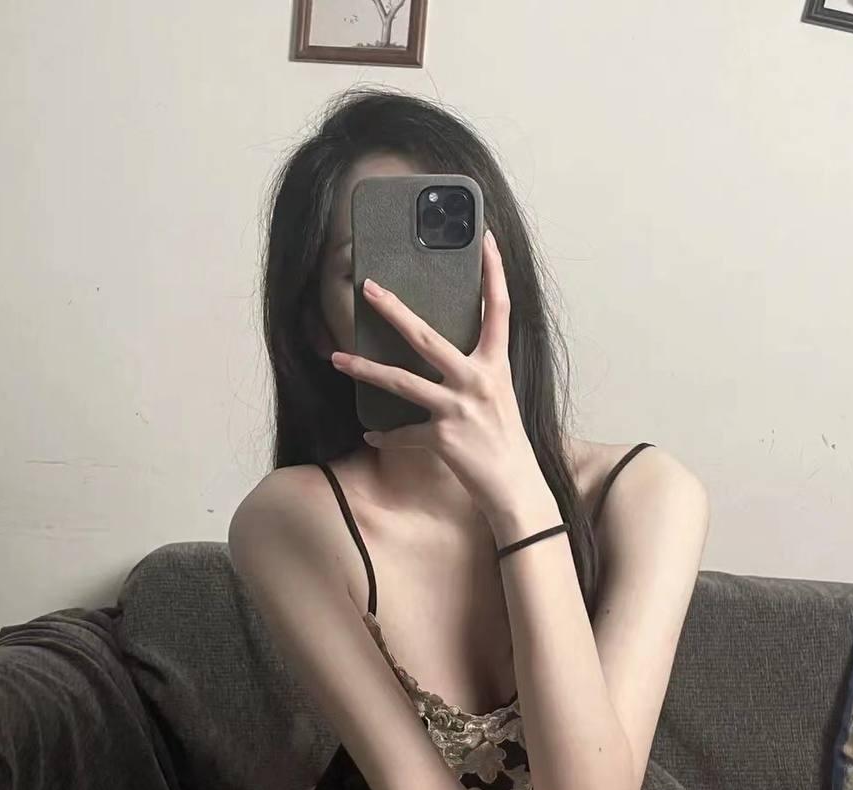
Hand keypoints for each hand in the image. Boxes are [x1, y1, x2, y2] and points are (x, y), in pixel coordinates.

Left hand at [329, 228, 546, 523]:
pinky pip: (403, 433)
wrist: (515, 487)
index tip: (485, 238)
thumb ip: (476, 371)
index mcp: (496, 365)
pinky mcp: (443, 437)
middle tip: (368, 287)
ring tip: (337, 358)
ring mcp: (459, 409)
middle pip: (427, 336)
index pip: (498, 309)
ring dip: (365, 369)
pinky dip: (386, 436)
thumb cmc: (506, 441)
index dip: (494, 272)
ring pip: (401, 382)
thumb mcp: (498, 396)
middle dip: (393, 310)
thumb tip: (445, 354)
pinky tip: (372, 435)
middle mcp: (477, 381)